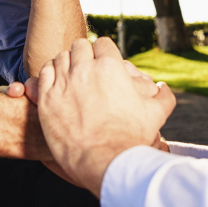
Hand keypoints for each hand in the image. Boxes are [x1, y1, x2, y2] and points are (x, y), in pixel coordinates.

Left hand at [36, 37, 176, 196]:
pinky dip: (50, 74)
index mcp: (110, 67)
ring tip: (71, 76)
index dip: (103, 52)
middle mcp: (85, 69)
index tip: (103, 63)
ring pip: (60, 58)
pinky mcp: (47, 99)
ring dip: (67, 63)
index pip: (102, 44)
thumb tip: (163, 86)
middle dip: (84, 55)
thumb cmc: (131, 139)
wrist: (105, 162)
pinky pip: (44, 74)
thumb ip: (163, 96)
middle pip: (80, 47)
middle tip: (87, 69)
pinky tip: (57, 84)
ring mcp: (63, 83)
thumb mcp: (156, 115)